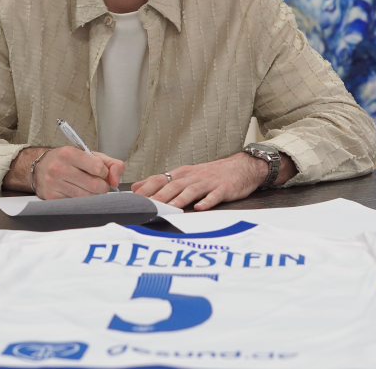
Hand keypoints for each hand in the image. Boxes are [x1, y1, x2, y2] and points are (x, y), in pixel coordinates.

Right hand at [8, 146, 123, 198]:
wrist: (41, 166)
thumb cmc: (68, 160)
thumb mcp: (89, 154)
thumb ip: (111, 164)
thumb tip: (115, 180)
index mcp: (70, 153)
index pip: (98, 168)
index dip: (105, 173)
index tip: (102, 173)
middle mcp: (59, 167)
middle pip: (94, 185)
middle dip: (102, 187)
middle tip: (99, 184)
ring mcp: (54, 183)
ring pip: (86, 197)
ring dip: (92, 195)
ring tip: (88, 187)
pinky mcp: (51, 196)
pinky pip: (75, 203)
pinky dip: (81, 200)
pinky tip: (77, 192)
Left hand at [132, 152, 294, 211]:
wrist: (241, 167)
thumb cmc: (211, 174)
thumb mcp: (185, 174)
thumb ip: (162, 181)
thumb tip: (138, 187)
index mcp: (182, 173)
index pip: (160, 179)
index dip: (147, 188)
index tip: (134, 198)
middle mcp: (193, 176)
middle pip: (173, 186)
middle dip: (159, 196)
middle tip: (147, 207)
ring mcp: (209, 182)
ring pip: (191, 190)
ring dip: (179, 200)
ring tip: (169, 209)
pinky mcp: (223, 189)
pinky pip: (214, 196)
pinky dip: (207, 201)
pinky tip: (200, 208)